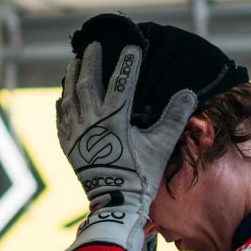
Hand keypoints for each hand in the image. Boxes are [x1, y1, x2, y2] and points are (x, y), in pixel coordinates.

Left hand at [57, 42, 195, 250]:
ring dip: (71, 77)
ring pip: (69, 97)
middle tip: (93, 45)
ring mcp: (76, 134)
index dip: (128, 62)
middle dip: (90, 61)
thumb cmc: (140, 176)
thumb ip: (175, 117)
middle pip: (87, 82)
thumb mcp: (161, 146)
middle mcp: (91, 122)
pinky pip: (61, 118)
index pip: (121, 82)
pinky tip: (64, 96)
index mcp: (115, 119)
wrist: (115, 205)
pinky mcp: (69, 147)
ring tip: (74, 63)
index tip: (133, 46)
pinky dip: (63, 104)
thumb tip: (189, 93)